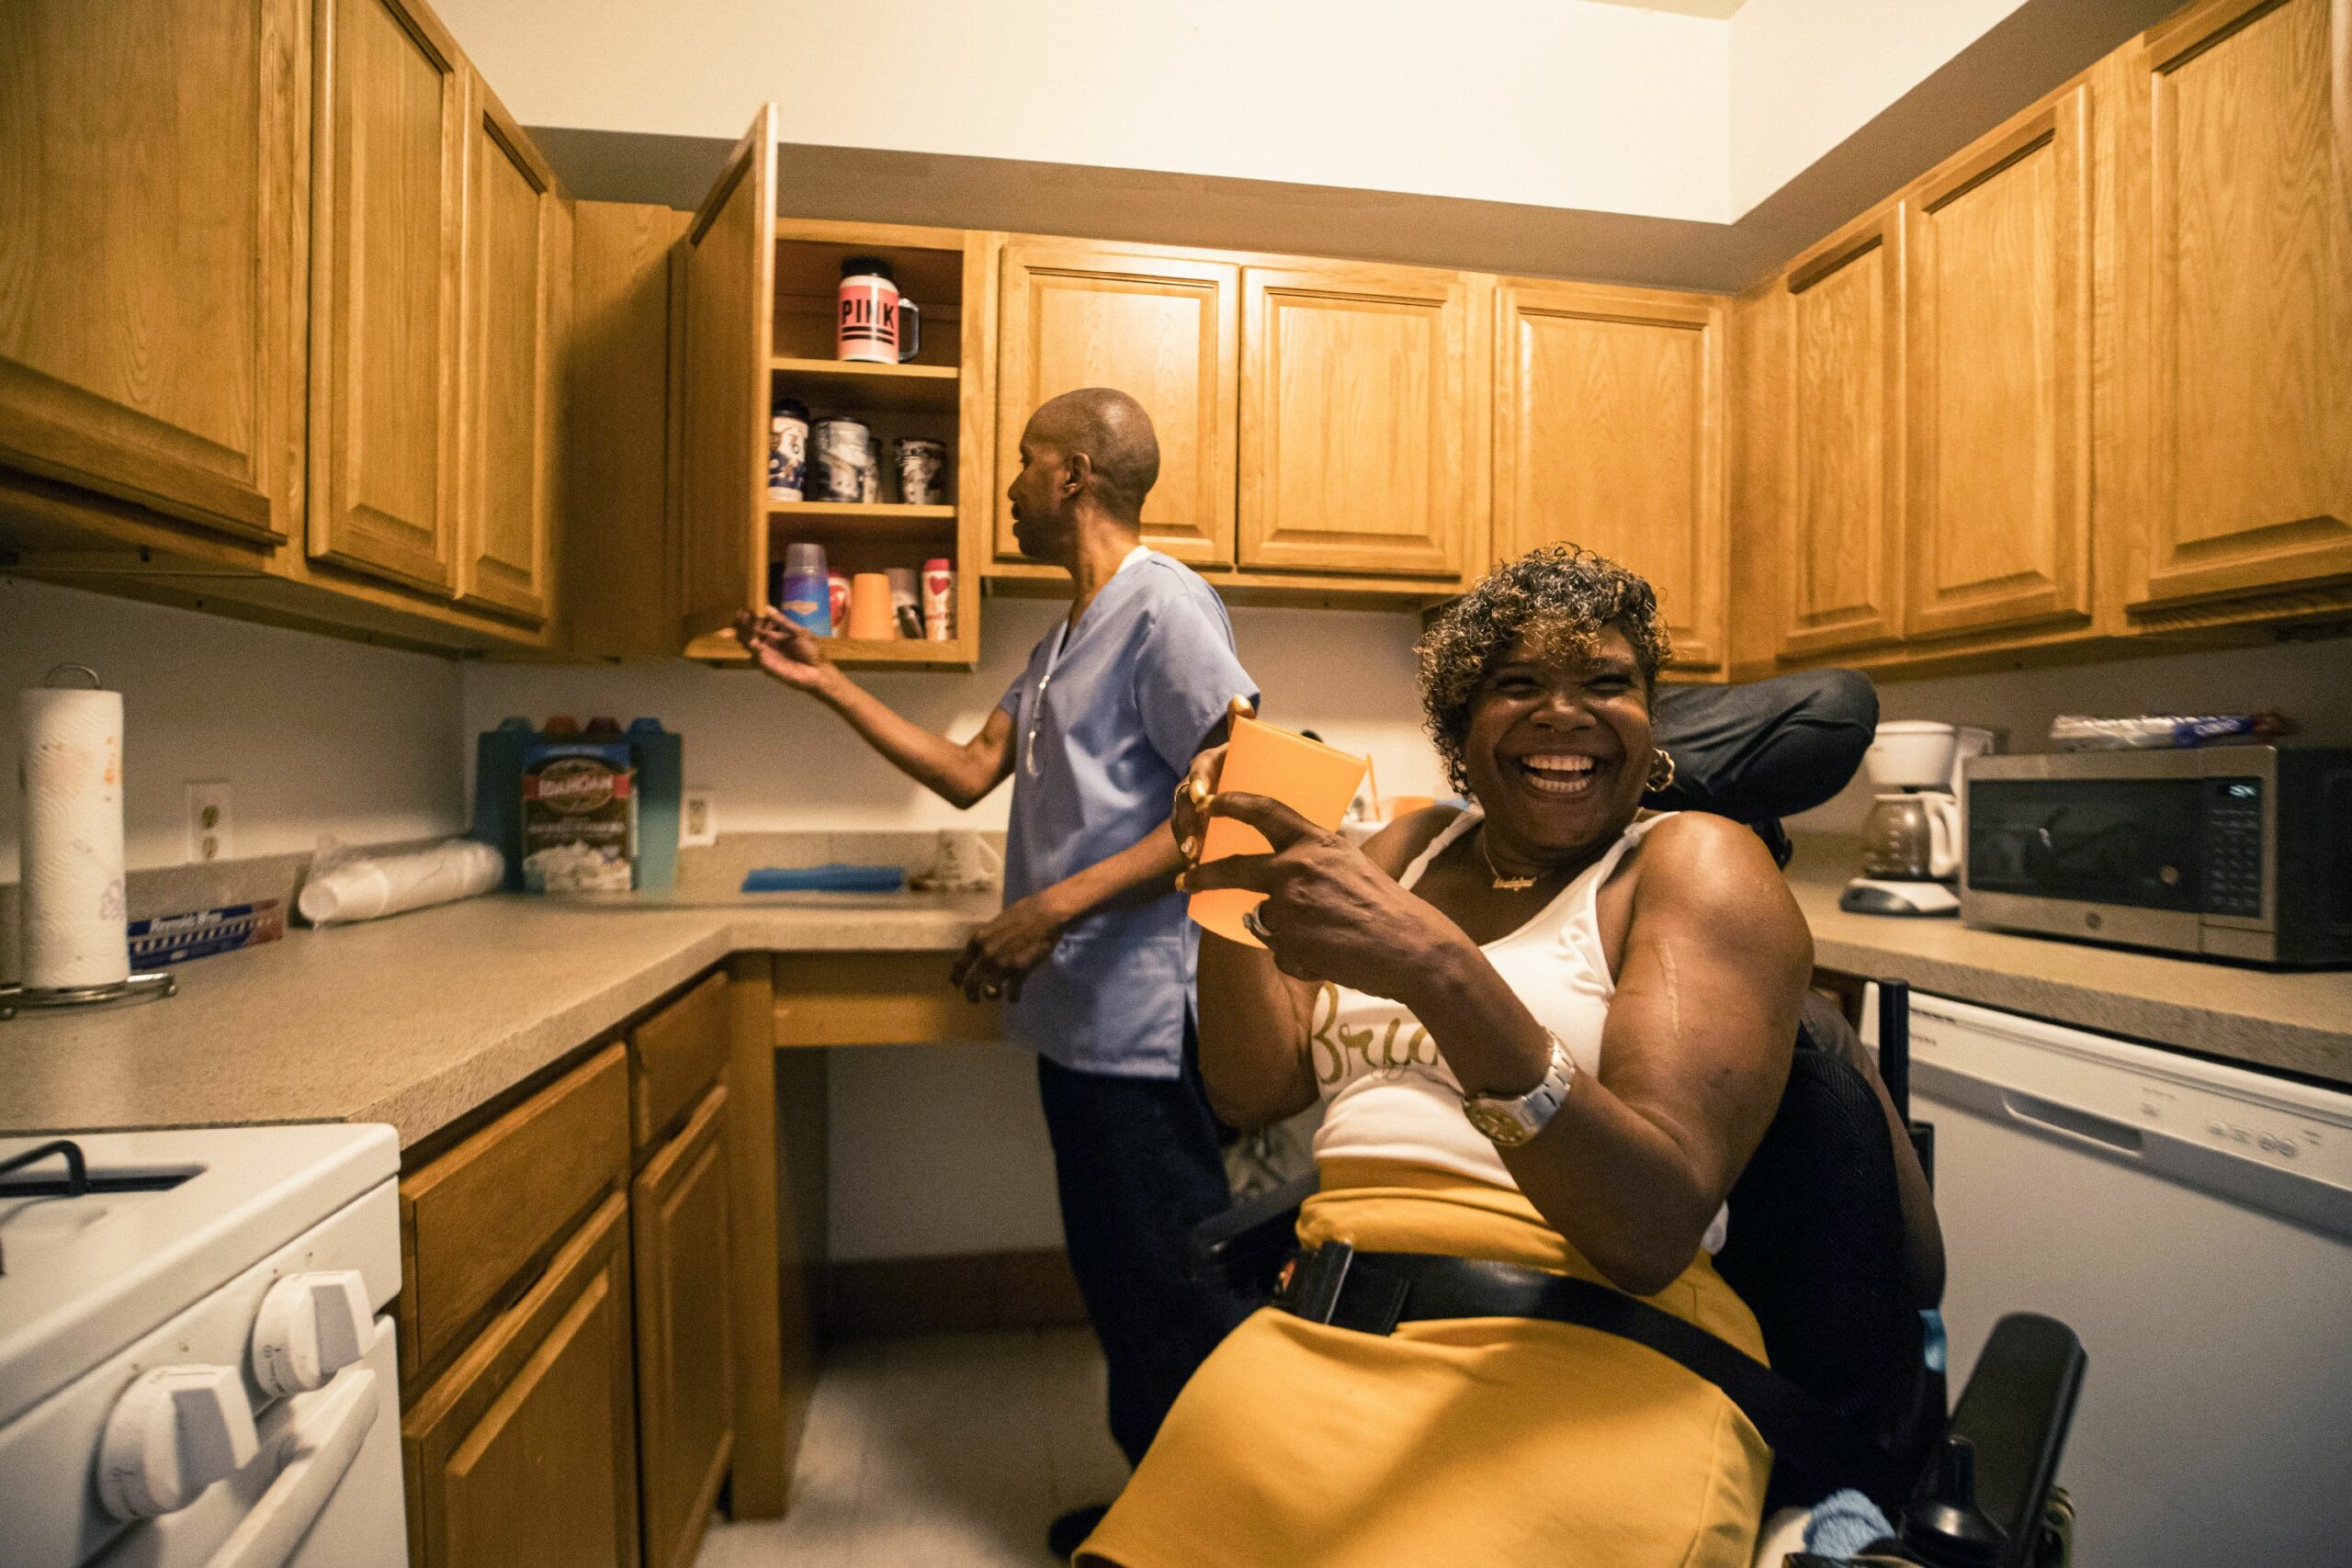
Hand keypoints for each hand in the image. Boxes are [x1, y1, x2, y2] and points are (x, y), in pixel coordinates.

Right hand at [733, 608, 834, 696]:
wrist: (817, 671)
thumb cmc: (810, 651)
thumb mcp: (798, 632)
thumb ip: (782, 621)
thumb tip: (767, 607)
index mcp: (777, 634)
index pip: (761, 624)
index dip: (753, 618)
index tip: (744, 610)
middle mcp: (770, 643)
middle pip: (753, 633)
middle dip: (745, 624)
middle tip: (738, 615)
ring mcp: (767, 654)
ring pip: (751, 643)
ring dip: (745, 635)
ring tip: (740, 626)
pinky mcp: (767, 665)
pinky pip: (756, 656)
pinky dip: (754, 649)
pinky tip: (754, 642)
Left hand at [949, 889, 1072, 1001]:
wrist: (1046, 913)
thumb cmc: (1024, 912)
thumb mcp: (997, 923)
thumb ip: (987, 939)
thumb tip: (983, 950)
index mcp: (978, 940)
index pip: (960, 964)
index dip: (956, 978)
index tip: (956, 985)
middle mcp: (986, 954)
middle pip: (971, 983)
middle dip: (971, 995)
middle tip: (974, 1000)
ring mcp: (1002, 964)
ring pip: (989, 991)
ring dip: (992, 996)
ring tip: (997, 996)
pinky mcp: (1020, 971)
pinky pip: (1012, 992)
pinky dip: (1013, 998)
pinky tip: (1015, 998)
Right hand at [1170, 695, 1255, 862]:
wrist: (1243, 779)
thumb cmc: (1247, 762)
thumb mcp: (1246, 745)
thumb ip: (1242, 724)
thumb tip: (1239, 699)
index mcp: (1210, 764)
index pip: (1199, 770)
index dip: (1197, 782)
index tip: (1201, 798)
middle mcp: (1197, 784)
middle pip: (1184, 802)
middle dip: (1187, 822)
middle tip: (1194, 842)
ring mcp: (1193, 806)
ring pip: (1182, 822)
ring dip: (1184, 840)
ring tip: (1192, 859)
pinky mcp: (1197, 825)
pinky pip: (1187, 838)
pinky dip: (1188, 853)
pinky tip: (1192, 871)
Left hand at [1178, 793, 1464, 999]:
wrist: (1410, 948)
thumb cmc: (1385, 905)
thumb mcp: (1349, 863)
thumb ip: (1311, 859)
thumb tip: (1279, 867)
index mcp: (1315, 844)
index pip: (1264, 813)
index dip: (1233, 804)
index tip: (1211, 805)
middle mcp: (1296, 872)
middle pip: (1235, 869)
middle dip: (1205, 875)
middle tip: (1187, 880)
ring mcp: (1290, 912)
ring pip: (1265, 918)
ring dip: (1285, 928)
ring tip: (1326, 933)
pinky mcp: (1289, 948)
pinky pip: (1279, 951)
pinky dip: (1298, 956)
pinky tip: (1329, 953)